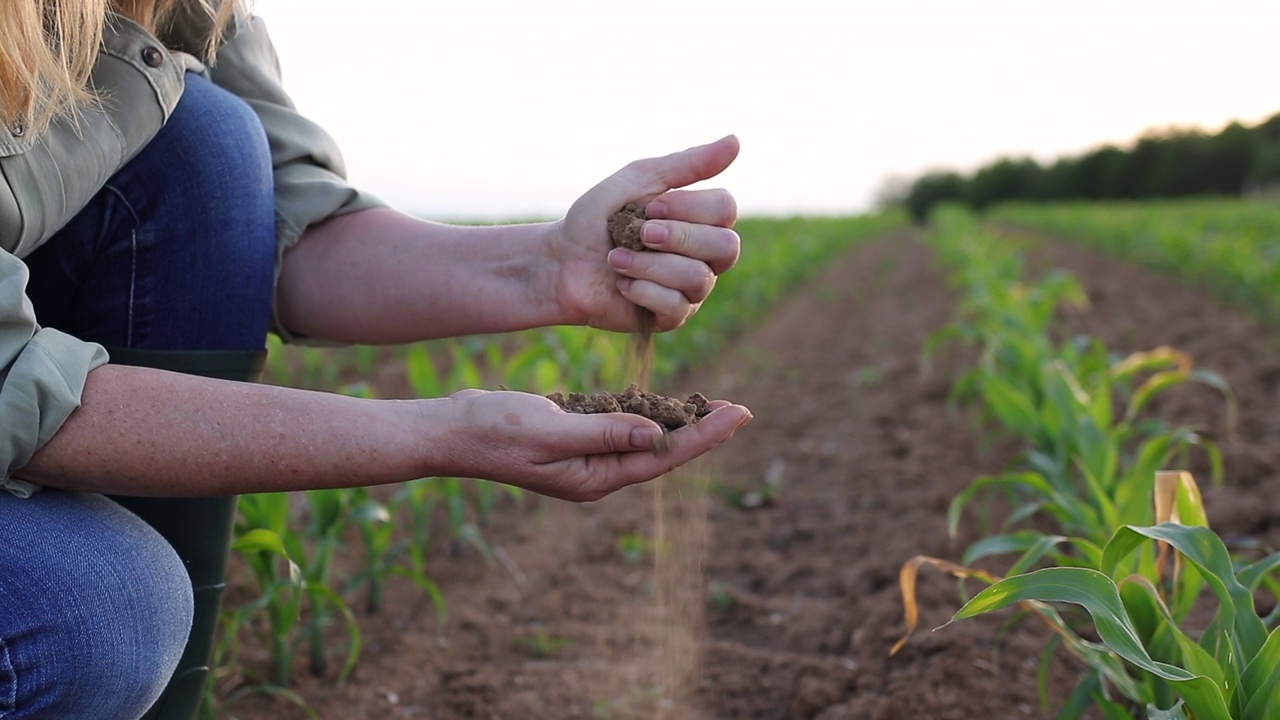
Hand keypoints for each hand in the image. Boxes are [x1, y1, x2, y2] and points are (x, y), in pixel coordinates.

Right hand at [436, 388, 751, 501]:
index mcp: (594, 478)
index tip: (738, 415)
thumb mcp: (549, 429)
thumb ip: (602, 431)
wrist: (449, 431)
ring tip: (710, 405)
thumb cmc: (493, 430)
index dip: (704, 436)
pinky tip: (659, 403)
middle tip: (738, 409)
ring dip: (674, 422)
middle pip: (660, 452)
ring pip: (642, 440)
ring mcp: (583, 458)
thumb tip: (655, 434)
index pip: (662, 457)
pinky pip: (618, 427)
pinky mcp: (572, 439)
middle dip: (699, 431)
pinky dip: (642, 414)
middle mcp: (595, 473)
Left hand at [551, 135, 740, 332]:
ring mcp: (690, 289)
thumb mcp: (638, 180)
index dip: (689, 207)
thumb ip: (687, 164)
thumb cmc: (597, 220)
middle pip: (727, 247)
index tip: (649, 206)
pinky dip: (641, 290)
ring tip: (617, 260)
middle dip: (677, 237)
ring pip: (698, 278)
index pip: (726, 209)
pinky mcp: (671, 317)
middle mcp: (704, 255)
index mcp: (700, 220)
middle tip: (640, 234)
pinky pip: (676, 307)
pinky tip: (621, 284)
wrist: (560, 261)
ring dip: (649, 265)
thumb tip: (736, 142)